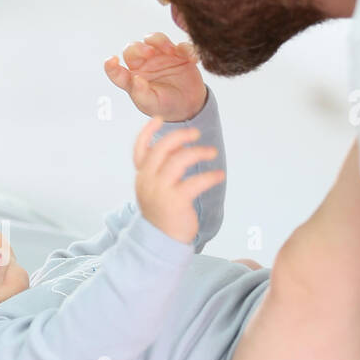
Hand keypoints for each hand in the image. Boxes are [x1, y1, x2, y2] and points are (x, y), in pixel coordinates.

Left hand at [105, 31, 206, 121]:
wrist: (188, 107)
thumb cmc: (163, 105)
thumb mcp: (150, 103)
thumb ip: (141, 93)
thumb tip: (135, 79)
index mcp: (132, 77)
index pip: (116, 70)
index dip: (111, 65)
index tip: (111, 61)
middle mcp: (144, 64)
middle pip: (135, 47)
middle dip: (140, 47)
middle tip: (150, 53)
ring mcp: (161, 57)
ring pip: (155, 39)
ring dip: (161, 41)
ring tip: (171, 51)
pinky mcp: (179, 55)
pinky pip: (182, 46)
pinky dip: (186, 49)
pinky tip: (191, 59)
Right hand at [133, 117, 224, 243]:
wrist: (161, 240)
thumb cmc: (162, 211)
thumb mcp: (155, 187)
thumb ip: (163, 167)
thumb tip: (180, 146)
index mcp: (142, 176)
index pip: (140, 149)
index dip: (147, 131)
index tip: (158, 118)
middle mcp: (148, 181)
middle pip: (161, 148)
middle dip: (180, 137)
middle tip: (196, 134)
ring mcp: (161, 191)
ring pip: (179, 161)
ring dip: (199, 152)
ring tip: (212, 153)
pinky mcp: (177, 201)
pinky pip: (196, 182)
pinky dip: (210, 176)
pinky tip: (219, 175)